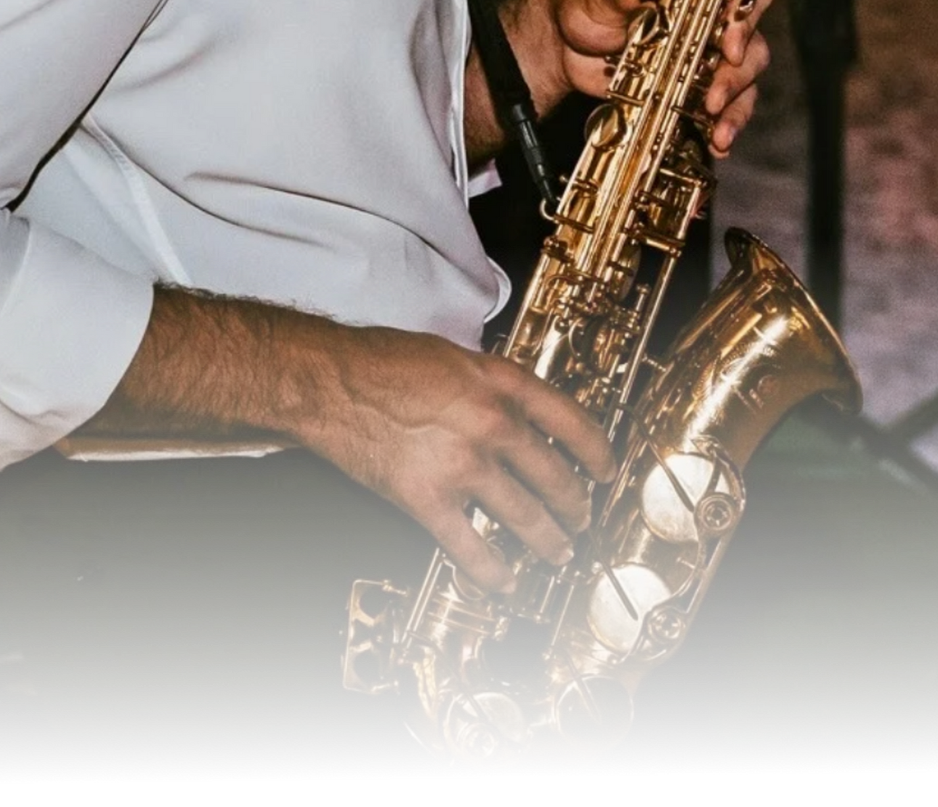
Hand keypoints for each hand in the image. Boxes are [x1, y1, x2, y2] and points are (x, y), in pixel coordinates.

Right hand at [294, 322, 618, 592]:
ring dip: (547, 540)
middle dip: (575, 505)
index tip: (607, 470)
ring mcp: (462, 464)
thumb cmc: (385, 361)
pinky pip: (469, 545)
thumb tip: (518, 411)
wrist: (331, 381)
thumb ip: (494, 386)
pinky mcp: (426, 498)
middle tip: (583, 519)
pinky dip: (491, 569)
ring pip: (523, 515)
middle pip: (554, 475)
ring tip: (559, 552)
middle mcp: (493, 424)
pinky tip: (503, 580)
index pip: (571, 421)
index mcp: (503, 384)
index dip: (598, 451)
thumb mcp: (458, 357)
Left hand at [476, 0, 775, 156]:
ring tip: (718, 131)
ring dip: (736, 103)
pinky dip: (726, 125)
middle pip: (751, 37)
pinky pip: (726, 106)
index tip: (729, 43)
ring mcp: (706, 54)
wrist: (563, 48)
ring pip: (745, 75)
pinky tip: (717, 143)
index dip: (745, 14)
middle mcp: (710, 16)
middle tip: (714, 96)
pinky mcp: (697, 87)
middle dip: (738, 71)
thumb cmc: (585, 5)